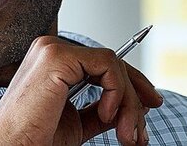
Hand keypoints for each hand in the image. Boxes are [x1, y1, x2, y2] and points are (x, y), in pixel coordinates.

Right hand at [0, 35, 163, 145]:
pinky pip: (107, 65)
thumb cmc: (34, 141)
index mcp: (52, 62)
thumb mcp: (77, 123)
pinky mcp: (56, 57)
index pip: (102, 64)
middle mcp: (50, 49)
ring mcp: (52, 49)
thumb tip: (133, 105)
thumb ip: (101, 110)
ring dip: (129, 102)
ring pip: (113, 65)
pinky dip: (117, 92)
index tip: (152, 105)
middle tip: (141, 132)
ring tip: (127, 134)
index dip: (131, 83)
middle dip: (135, 97)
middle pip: (111, 63)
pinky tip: (108, 116)